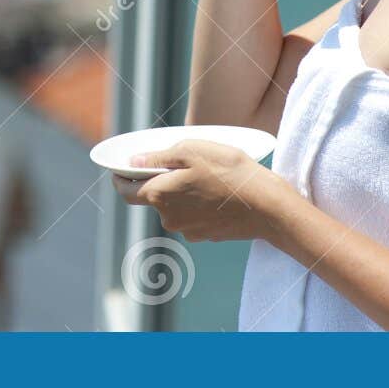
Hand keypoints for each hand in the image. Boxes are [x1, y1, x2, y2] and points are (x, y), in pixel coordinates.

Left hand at [111, 139, 291, 243]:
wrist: (267, 207)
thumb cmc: (229, 173)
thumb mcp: (192, 151)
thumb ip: (157, 158)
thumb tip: (133, 162)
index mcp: (160, 196)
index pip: (126, 191)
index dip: (121, 178)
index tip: (121, 168)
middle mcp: (169, 219)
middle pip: (153, 197)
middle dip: (160, 180)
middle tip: (180, 162)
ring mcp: (188, 231)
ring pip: (175, 207)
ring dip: (182, 192)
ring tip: (206, 175)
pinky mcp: (207, 236)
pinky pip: (193, 216)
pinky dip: (198, 204)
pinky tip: (217, 191)